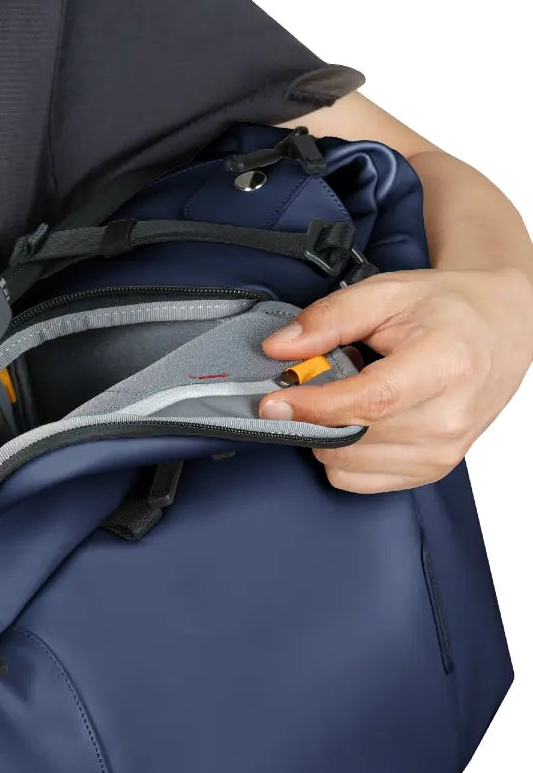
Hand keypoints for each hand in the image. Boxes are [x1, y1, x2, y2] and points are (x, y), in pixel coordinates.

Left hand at [258, 267, 532, 492]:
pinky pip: (356, 480)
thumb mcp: (386, 292)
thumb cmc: (448, 310)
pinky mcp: (431, 471)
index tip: (273, 402)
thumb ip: (328, 319)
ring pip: (345, 464)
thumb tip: (279, 348)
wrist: (500, 330)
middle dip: (311, 415)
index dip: (313, 406)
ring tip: (346, 395)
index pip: (370, 402)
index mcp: (444, 365)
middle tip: (309, 383)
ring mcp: (443, 452)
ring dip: (325, 433)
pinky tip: (356, 420)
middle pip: (352, 438)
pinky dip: (340, 454)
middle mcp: (449, 417)